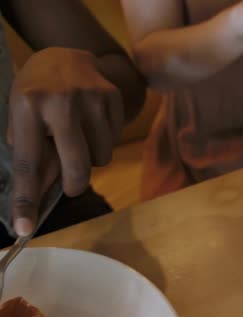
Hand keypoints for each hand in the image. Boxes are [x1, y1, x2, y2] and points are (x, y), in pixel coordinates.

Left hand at [7, 47, 123, 235]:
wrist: (66, 55)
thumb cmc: (36, 93)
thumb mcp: (21, 117)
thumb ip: (32, 153)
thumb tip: (40, 196)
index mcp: (27, 105)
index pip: (28, 162)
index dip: (26, 198)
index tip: (24, 228)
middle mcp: (60, 101)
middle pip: (76, 164)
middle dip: (74, 185)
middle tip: (72, 187)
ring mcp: (91, 97)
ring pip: (100, 156)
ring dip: (90, 158)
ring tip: (79, 140)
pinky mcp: (113, 97)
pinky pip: (113, 140)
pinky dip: (103, 143)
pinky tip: (92, 127)